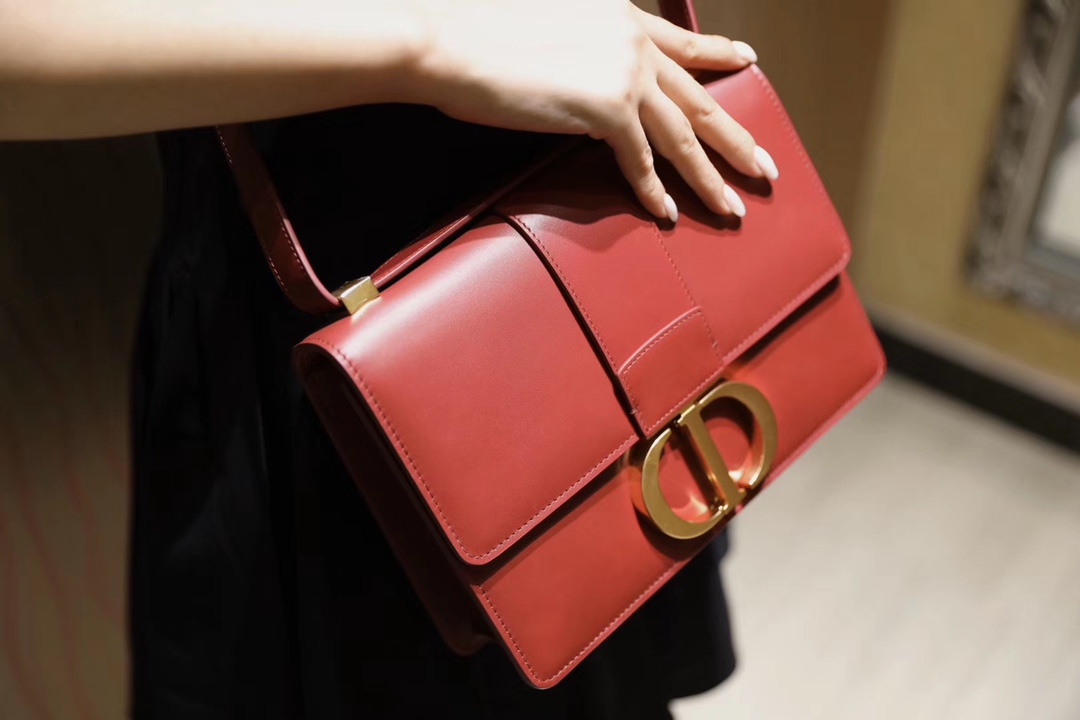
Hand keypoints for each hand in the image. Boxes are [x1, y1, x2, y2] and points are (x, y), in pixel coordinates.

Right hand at [408, 0, 778, 220]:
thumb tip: (576, 69)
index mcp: (619, 14)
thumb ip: (575, 40)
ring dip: (711, 177)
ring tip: (734, 205)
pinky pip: (641, 161)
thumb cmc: (476, 29)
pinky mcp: (607, 107)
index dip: (717, 52)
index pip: (680, 40)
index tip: (747, 59)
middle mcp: (632, 41)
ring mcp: (624, 74)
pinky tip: (668, 214)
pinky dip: (654, 192)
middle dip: (736, 138)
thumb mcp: (541, 20)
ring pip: (683, 136)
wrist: (448, 36)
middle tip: (766, 165)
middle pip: (699, 98)